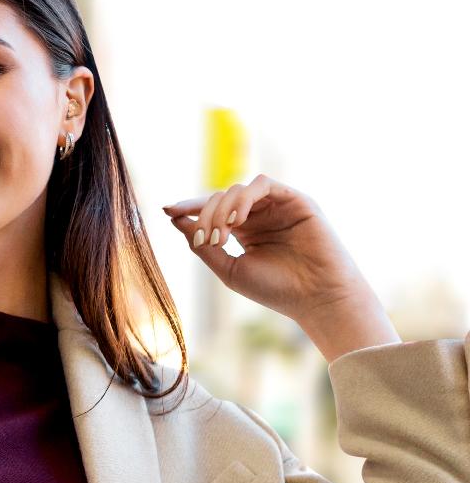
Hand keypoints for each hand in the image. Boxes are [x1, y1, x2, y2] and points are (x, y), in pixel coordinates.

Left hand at [161, 174, 398, 359]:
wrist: (316, 298)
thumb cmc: (275, 289)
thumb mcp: (229, 269)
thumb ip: (202, 245)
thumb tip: (176, 220)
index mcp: (243, 231)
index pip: (211, 211)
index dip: (188, 208)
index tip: (166, 210)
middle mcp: (259, 215)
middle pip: (219, 199)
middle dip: (205, 215)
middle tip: (206, 239)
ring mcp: (277, 206)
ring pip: (237, 190)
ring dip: (222, 209)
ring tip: (222, 235)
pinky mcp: (296, 200)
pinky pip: (262, 185)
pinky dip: (244, 198)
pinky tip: (237, 220)